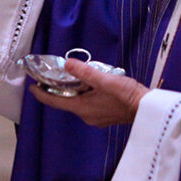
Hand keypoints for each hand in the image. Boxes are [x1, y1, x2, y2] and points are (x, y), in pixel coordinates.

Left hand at [28, 59, 149, 127]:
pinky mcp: (105, 115)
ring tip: (74, 76)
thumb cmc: (127, 96)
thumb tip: (67, 64)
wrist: (148, 111)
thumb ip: (85, 72)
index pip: (55, 102)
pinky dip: (85, 94)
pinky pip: (88, 104)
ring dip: (73, 91)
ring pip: (78, 102)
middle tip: (52, 76)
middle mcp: (86, 116)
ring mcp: (96, 117)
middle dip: (58, 90)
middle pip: (66, 102)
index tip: (32, 86)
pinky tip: (91, 85)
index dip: (41, 94)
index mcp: (82, 108)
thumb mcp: (104, 80)